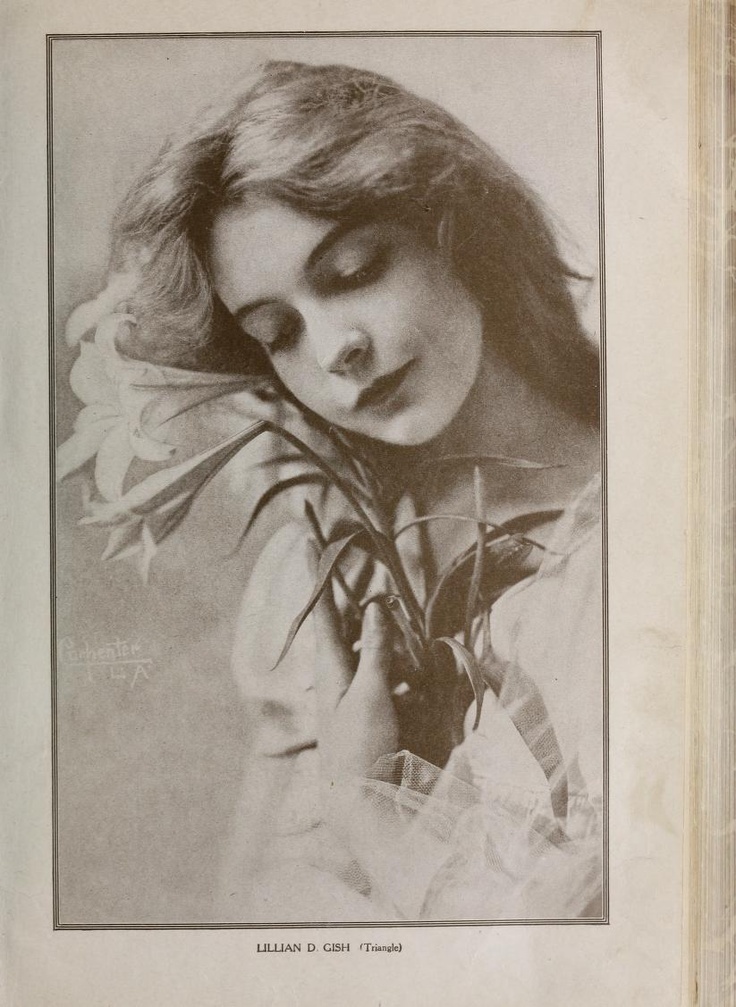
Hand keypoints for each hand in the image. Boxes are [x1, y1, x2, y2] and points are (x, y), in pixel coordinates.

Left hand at [308, 542, 397, 799]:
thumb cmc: (361, 747)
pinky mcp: (368, 708)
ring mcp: (352, 691)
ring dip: (394, 655)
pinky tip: (414, 693)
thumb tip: (376, 605)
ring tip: (406, 679)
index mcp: (330, 666)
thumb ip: (376, 649)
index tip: (305, 538)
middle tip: (389, 623)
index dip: (316, 574)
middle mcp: (337, 673)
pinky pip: (387, 678)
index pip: (322, 609)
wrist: (360, 802)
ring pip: (375, 653)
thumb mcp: (371, 694)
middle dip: (375, 623)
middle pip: (354, 629)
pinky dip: (401, 679)